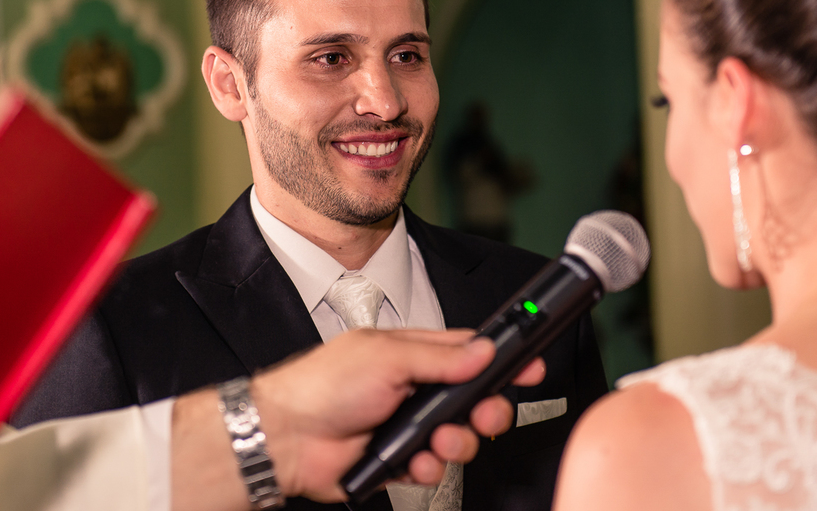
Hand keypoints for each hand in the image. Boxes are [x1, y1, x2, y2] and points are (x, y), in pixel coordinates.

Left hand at [251, 328, 544, 502]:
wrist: (287, 436)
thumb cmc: (322, 384)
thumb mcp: (386, 358)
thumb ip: (440, 356)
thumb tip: (482, 349)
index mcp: (412, 353)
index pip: (469, 351)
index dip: (501, 359)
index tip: (529, 364)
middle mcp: (414, 388)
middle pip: (473, 399)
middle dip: (486, 409)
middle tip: (484, 414)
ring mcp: (407, 425)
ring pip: (459, 437)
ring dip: (455, 442)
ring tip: (435, 441)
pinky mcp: (399, 459)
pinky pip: (433, 467)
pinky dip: (428, 467)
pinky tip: (412, 461)